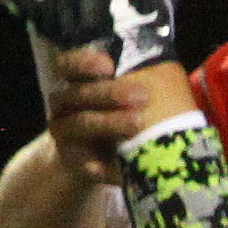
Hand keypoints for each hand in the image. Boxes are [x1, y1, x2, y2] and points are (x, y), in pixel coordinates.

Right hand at [43, 46, 147, 184]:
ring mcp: (65, 133)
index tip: (109, 67)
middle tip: (143, 96)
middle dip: (110, 93)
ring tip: (138, 124)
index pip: (70, 64)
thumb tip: (162, 65)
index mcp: (82, 81)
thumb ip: (143, 77)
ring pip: (81, 123)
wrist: (114, 159)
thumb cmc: (132, 115)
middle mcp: (68, 104)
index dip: (84, 62)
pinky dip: (98, 164)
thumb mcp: (141, 91)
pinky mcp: (71, 161)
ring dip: (109, 123)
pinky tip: (115, 165)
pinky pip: (81, 162)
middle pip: (79, 93)